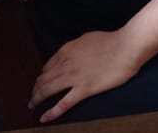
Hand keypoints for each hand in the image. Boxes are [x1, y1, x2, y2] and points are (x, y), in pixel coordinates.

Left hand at [28, 30, 142, 122]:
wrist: (125, 47)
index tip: (41, 83)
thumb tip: (72, 52)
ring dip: (37, 99)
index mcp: (66, 51)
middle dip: (35, 89)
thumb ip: (75, 47)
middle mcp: (65, 64)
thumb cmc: (111, 41)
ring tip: (32, 106)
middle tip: (32, 97)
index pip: (47, 67)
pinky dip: (52, 112)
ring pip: (48, 91)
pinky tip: (44, 118)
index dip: (42, 76)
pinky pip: (63, 104)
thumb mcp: (87, 39)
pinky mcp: (84, 90)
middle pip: (43, 80)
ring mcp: (73, 77)